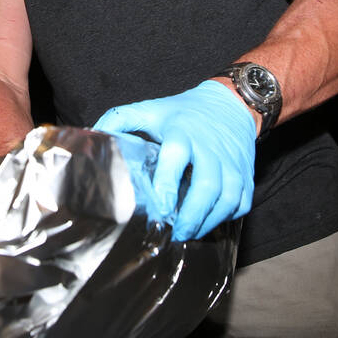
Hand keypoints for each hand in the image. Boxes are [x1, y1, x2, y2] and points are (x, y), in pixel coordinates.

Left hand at [93, 81, 255, 240]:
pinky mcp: (245, 174)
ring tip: (191, 234)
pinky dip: (229, 217)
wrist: (231, 103)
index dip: (167, 183)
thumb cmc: (183, 112)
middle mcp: (209, 149)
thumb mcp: (151, 110)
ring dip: (210, 220)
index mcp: (182, 133)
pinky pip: (242, 201)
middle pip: (207, 185)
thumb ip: (120, 119)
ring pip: (228, 197)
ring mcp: (231, 163)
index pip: (176, 157)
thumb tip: (92, 136)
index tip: (159, 207)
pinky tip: (211, 223)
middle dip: (192, 214)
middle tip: (177, 233)